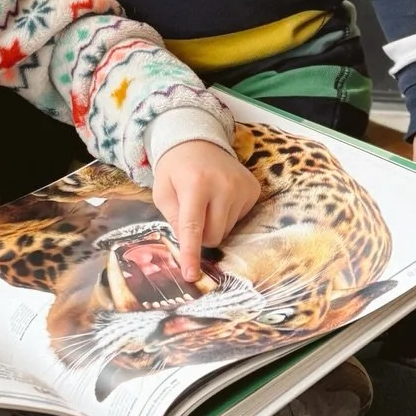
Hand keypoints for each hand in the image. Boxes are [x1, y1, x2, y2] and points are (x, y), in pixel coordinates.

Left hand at [151, 140, 262, 280]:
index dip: (191, 254)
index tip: (190, 276)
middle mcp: (223, 185)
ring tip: (206, 201)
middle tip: (191, 216)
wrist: (198, 140)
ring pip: (227, 231)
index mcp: (195, 184)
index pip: (193, 228)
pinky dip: (227, 215)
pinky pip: (239, 220)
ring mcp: (242, 187)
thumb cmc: (175, 169)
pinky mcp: (253, 189)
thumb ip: (173, 219)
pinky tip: (220, 197)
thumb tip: (189, 245)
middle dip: (200, 236)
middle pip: (213, 236)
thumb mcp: (162, 192)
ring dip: (214, 225)